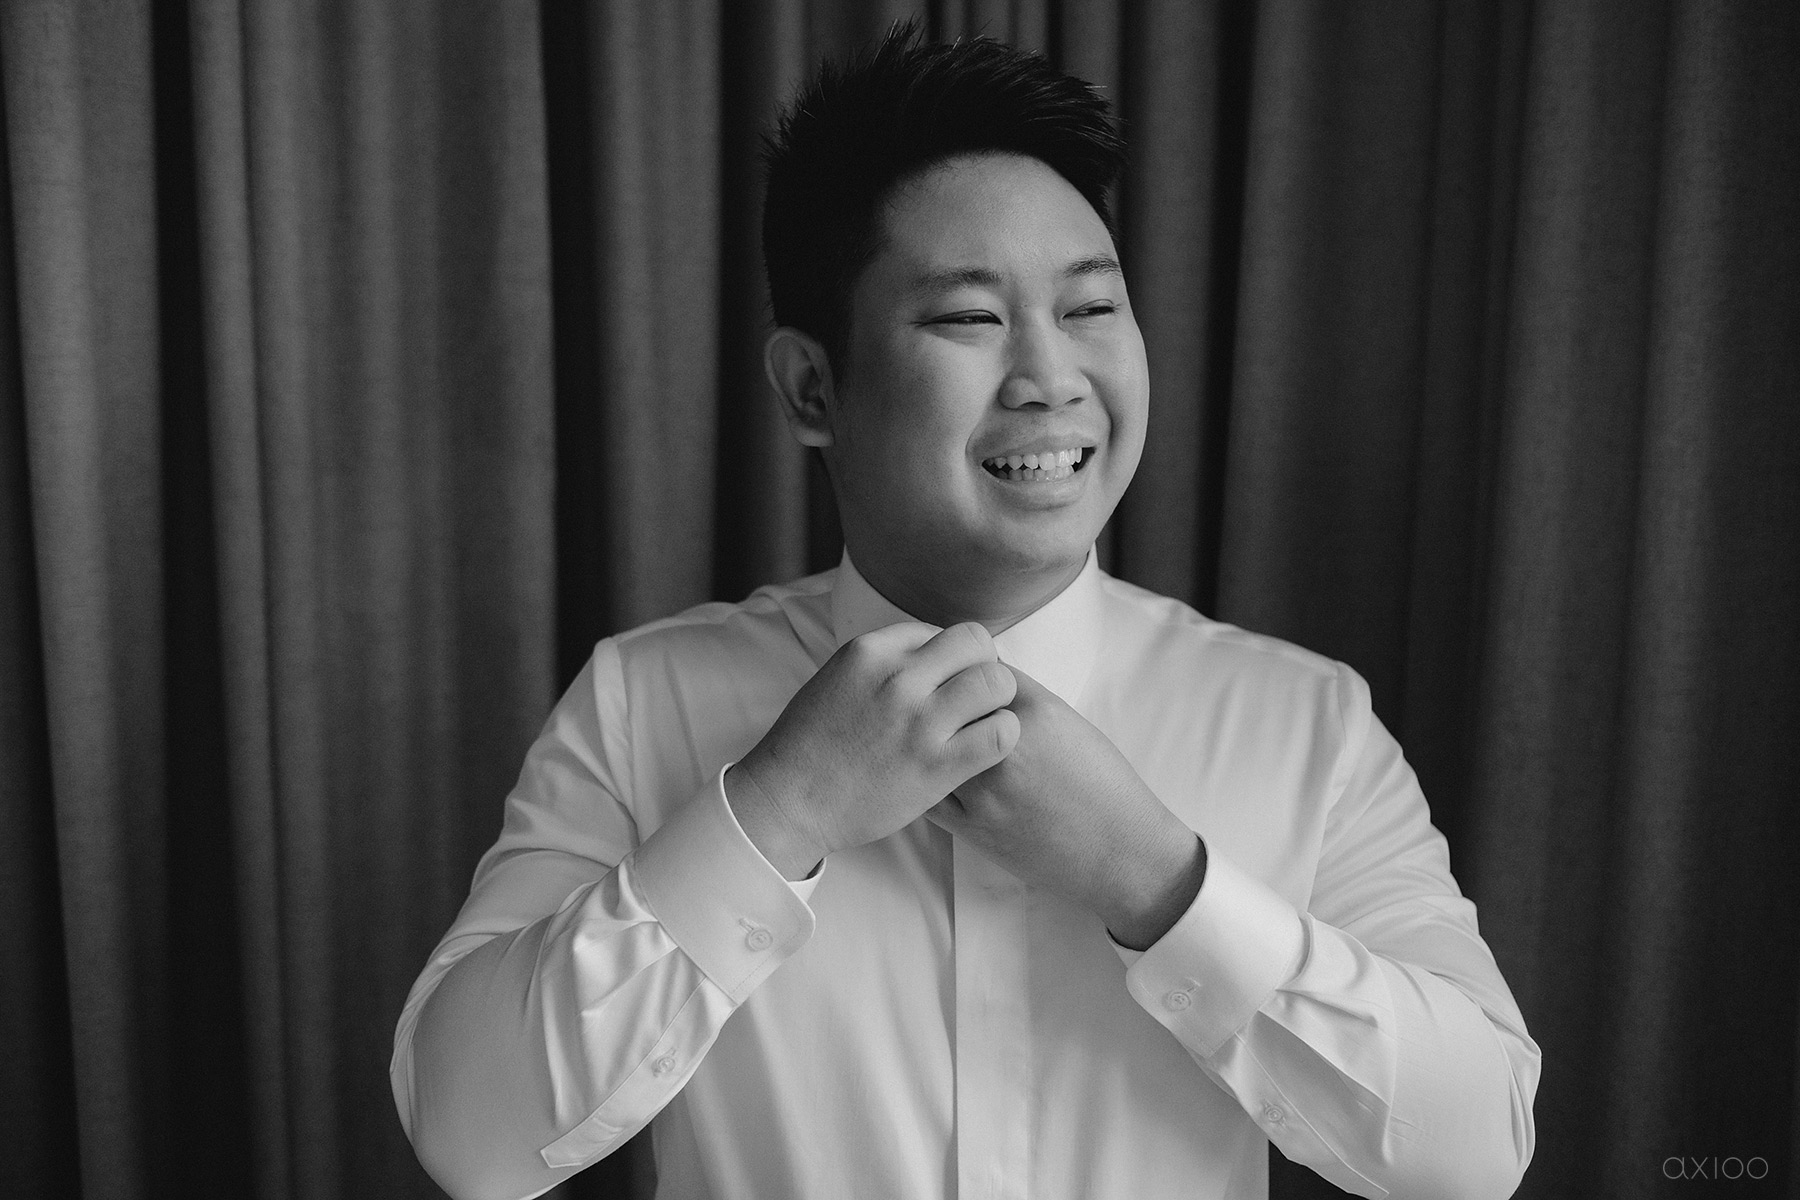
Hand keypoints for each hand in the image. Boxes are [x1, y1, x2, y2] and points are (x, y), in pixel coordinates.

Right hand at [728, 622, 1021, 878]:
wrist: (788, 801)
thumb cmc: (810, 745)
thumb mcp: (838, 678)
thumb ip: (884, 662)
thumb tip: (930, 652)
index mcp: (870, 651)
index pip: (940, 630)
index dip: (952, 656)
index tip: (948, 681)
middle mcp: (898, 678)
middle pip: (976, 644)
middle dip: (984, 665)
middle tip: (977, 695)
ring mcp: (920, 722)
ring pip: (997, 683)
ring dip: (999, 700)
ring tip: (984, 720)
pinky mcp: (937, 766)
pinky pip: (1001, 733)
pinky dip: (1003, 735)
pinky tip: (985, 748)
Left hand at [927, 666, 1205, 949]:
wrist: (1120, 854)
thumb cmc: (1105, 787)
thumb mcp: (1071, 724)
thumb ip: (1026, 699)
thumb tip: (985, 681)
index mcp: (1036, 714)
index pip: (979, 668)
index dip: (971, 671)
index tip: (969, 679)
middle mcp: (1003, 748)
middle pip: (949, 703)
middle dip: (948, 703)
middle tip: (953, 709)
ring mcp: (983, 790)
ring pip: (933, 745)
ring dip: (935, 741)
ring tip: (944, 744)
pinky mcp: (970, 827)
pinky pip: (931, 789)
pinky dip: (931, 777)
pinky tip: (942, 775)